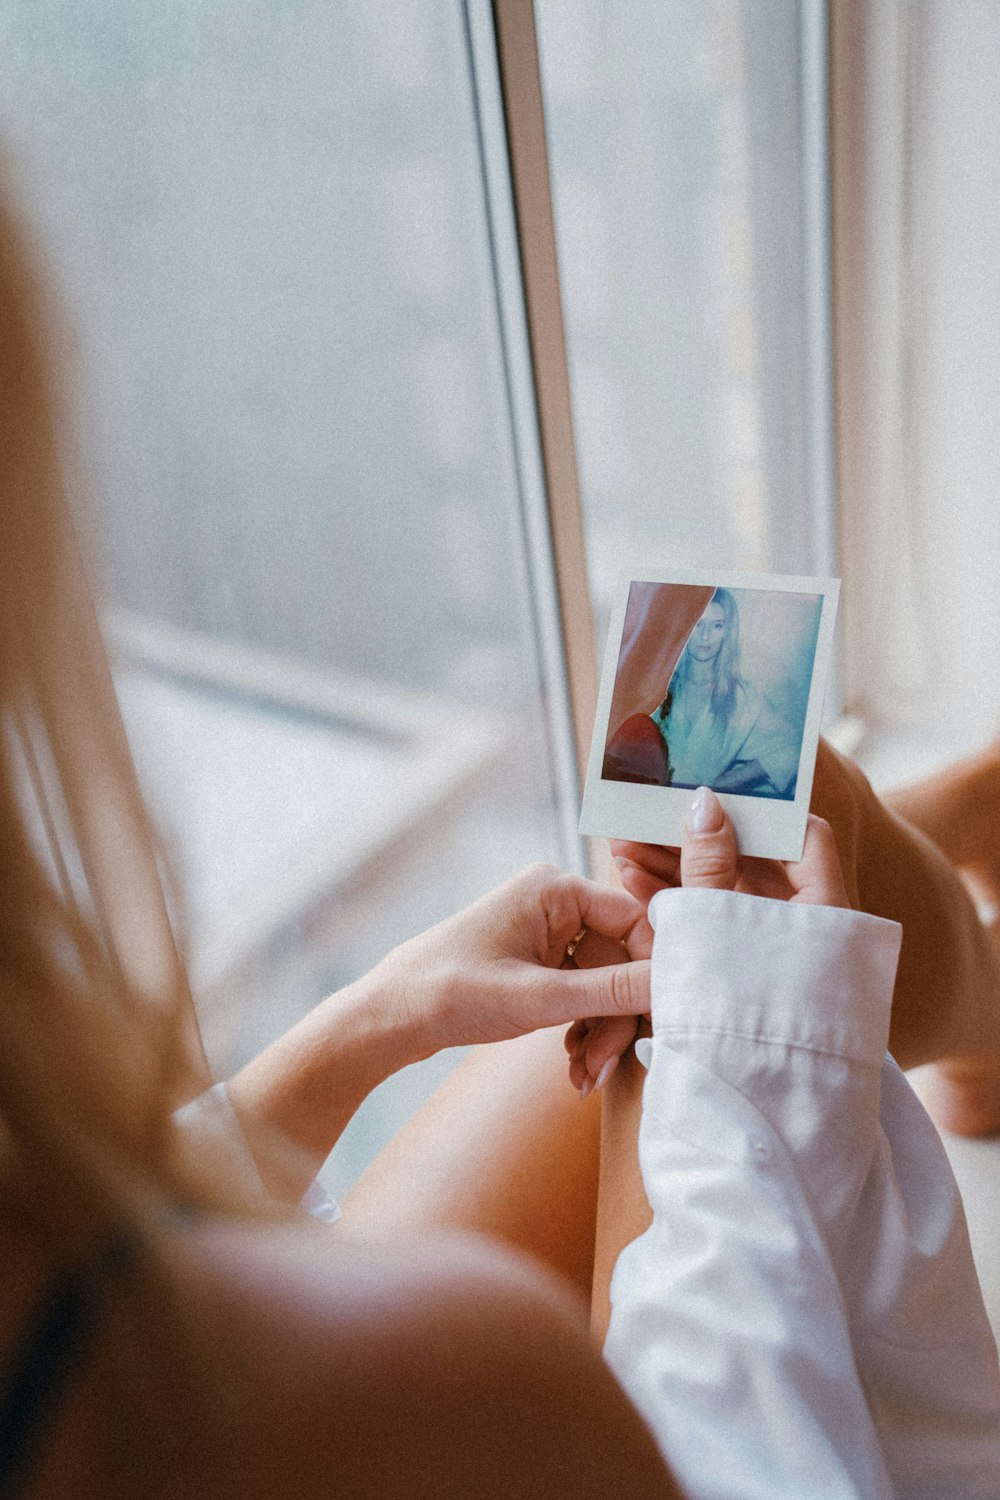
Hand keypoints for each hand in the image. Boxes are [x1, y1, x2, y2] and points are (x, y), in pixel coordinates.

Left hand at [371, 863, 651, 1060]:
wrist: (391, 1017)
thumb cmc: (452, 992)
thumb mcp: (540, 998)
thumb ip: (612, 991)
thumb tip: (675, 983)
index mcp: (554, 888)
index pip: (635, 919)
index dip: (652, 969)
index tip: (663, 1015)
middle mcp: (554, 902)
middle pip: (619, 960)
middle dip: (615, 1017)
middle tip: (603, 1066)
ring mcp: (545, 933)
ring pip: (602, 983)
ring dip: (599, 1033)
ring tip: (583, 1075)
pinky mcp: (537, 962)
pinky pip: (580, 993)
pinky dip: (582, 1030)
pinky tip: (573, 1064)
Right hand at [566, 788, 848, 1093]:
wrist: (747, 1112)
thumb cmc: (743, 1021)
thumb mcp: (719, 930)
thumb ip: (709, 867)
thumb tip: (705, 802)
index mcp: (823, 912)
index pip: (800, 835)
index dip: (755, 811)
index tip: (705, 794)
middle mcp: (805, 927)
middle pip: (753, 861)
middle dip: (694, 840)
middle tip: (644, 820)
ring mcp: (775, 952)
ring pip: (726, 892)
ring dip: (676, 869)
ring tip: (623, 853)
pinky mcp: (746, 972)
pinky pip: (714, 923)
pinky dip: (678, 903)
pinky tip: (634, 885)